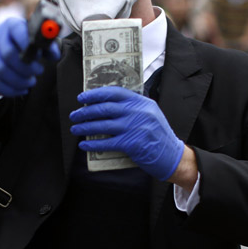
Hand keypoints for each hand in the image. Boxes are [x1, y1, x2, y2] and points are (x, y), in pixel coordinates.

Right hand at [0, 18, 59, 96]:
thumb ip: (47, 46)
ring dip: (20, 80)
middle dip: (26, 67)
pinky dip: (11, 89)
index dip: (27, 44)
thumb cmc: (23, 43)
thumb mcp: (36, 39)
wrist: (0, 48)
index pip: (16, 30)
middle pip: (7, 54)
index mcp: (11, 25)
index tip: (38, 55)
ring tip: (31, 81)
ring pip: (1, 70)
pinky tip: (22, 89)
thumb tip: (54, 55)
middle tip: (38, 71)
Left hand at [70, 86, 184, 180]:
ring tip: (75, 128)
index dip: (95, 94)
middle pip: (105, 108)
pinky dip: (93, 144)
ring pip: (103, 125)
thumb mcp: (150, 114)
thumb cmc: (158, 136)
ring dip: (85, 127)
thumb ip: (132, 108)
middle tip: (75, 115)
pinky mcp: (132, 144)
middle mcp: (138, 113)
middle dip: (86, 111)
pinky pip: (107, 143)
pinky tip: (84, 145)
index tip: (82, 97)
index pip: (115, 93)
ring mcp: (135, 128)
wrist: (173, 156)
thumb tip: (104, 105)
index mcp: (142, 102)